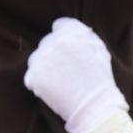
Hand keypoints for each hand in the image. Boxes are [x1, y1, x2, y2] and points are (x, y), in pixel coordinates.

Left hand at [23, 17, 126, 132]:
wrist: (94, 106)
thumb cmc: (100, 79)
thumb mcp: (99, 49)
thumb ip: (84, 36)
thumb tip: (71, 32)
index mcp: (71, 30)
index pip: (59, 26)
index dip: (66, 39)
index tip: (70, 51)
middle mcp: (53, 40)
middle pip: (47, 42)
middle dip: (54, 53)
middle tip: (66, 70)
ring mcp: (40, 58)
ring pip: (37, 59)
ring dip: (44, 67)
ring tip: (60, 81)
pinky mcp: (32, 76)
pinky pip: (32, 77)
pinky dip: (39, 83)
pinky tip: (54, 90)